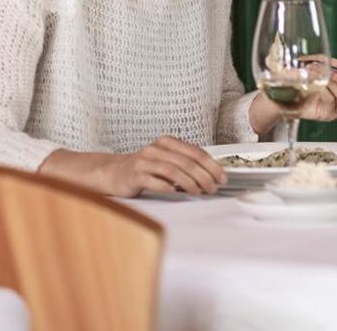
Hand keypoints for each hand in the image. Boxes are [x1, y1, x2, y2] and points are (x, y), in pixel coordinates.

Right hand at [94, 135, 226, 196]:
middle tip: (212, 188)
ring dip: (190, 183)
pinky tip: (176, 193)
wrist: (114, 173)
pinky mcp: (134, 175)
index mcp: (167, 142)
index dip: (211, 165)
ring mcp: (144, 161)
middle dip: (204, 176)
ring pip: (172, 171)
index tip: (221, 177)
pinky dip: (167, 187)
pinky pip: (154, 181)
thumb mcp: (167, 160)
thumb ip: (186, 164)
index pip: (195, 152)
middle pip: (186, 162)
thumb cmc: (145, 168)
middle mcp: (156, 149)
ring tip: (199, 192)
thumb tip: (212, 175)